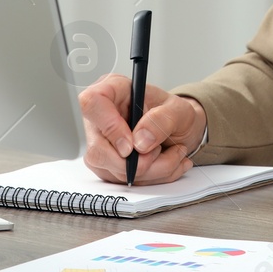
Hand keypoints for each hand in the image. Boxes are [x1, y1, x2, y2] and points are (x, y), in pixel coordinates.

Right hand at [79, 74, 206, 184]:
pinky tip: (164, 163)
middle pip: (97, 150)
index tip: (131, 145)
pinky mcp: (107, 165)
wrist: (180, 131)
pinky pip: (123, 181)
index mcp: (114, 91)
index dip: (110, 127)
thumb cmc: (174, 114)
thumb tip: (140, 140)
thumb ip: (162, 120)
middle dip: (135, 162)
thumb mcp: (179, 110)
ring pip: (113, 170)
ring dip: (150, 170)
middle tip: (158, 152)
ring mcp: (101, 144)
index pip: (92, 103)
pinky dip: (150, 177)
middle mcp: (101, 117)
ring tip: (170, 154)